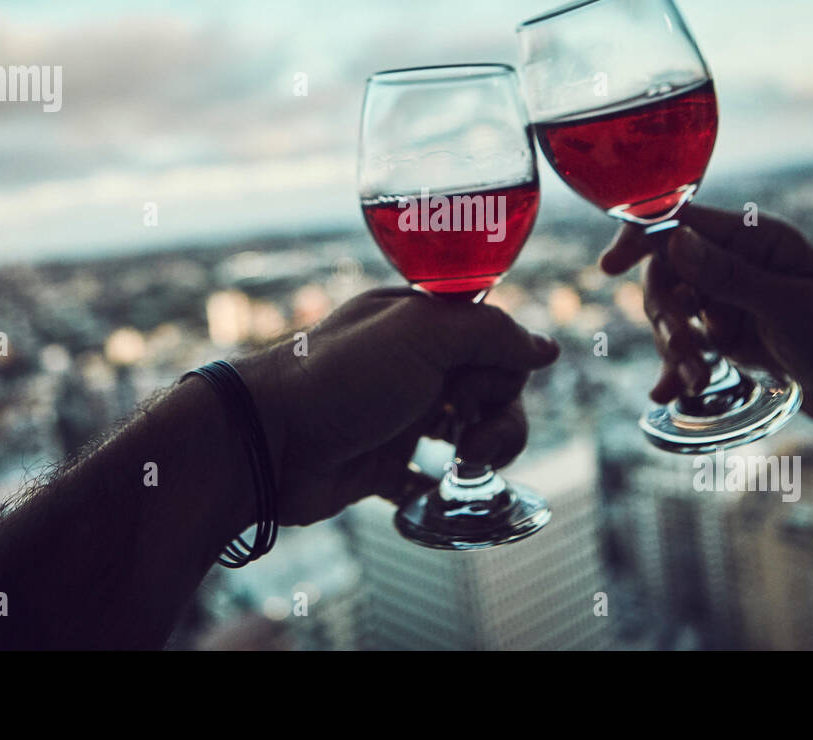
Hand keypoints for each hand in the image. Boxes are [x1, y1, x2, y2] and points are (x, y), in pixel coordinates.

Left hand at [234, 288, 559, 525]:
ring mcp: (400, 415)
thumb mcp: (422, 333)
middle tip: (467, 432)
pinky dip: (443, 488)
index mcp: (421, 323)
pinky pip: (431, 479)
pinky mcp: (382, 465)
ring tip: (462, 465)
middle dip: (499, 414)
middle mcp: (415, 365)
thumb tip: (545, 348)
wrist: (266, 442)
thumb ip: (491, 334)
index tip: (474, 385)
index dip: (502, 366)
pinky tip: (440, 490)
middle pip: (493, 389)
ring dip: (483, 451)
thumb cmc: (339, 378)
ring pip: (471, 434)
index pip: (494, 339)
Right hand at [599, 204, 812, 426]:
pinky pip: (683, 342)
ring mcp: (727, 297)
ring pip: (670, 310)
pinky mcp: (723, 332)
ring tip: (698, 380)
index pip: (683, 221)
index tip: (610, 266)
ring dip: (674, 346)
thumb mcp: (786, 307)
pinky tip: (666, 392)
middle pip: (666, 272)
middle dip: (666, 314)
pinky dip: (675, 366)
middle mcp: (736, 261)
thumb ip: (727, 275)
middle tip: (684, 351)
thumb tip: (674, 240)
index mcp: (756, 239)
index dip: (641, 238)